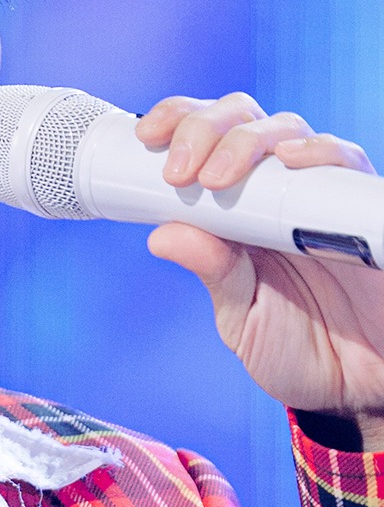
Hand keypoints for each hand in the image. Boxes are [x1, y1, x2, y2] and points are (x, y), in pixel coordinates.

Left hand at [135, 93, 383, 448]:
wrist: (358, 384)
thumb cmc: (297, 348)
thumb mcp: (241, 317)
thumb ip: (214, 274)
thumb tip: (161, 235)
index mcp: (237, 208)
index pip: (204, 141)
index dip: (176, 122)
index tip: (145, 136)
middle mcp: (278, 190)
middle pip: (242, 121)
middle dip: (203, 129)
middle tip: (180, 171)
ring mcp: (321, 194)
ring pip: (288, 130)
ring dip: (248, 141)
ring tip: (219, 176)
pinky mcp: (362, 207)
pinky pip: (348, 162)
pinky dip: (321, 151)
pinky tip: (293, 159)